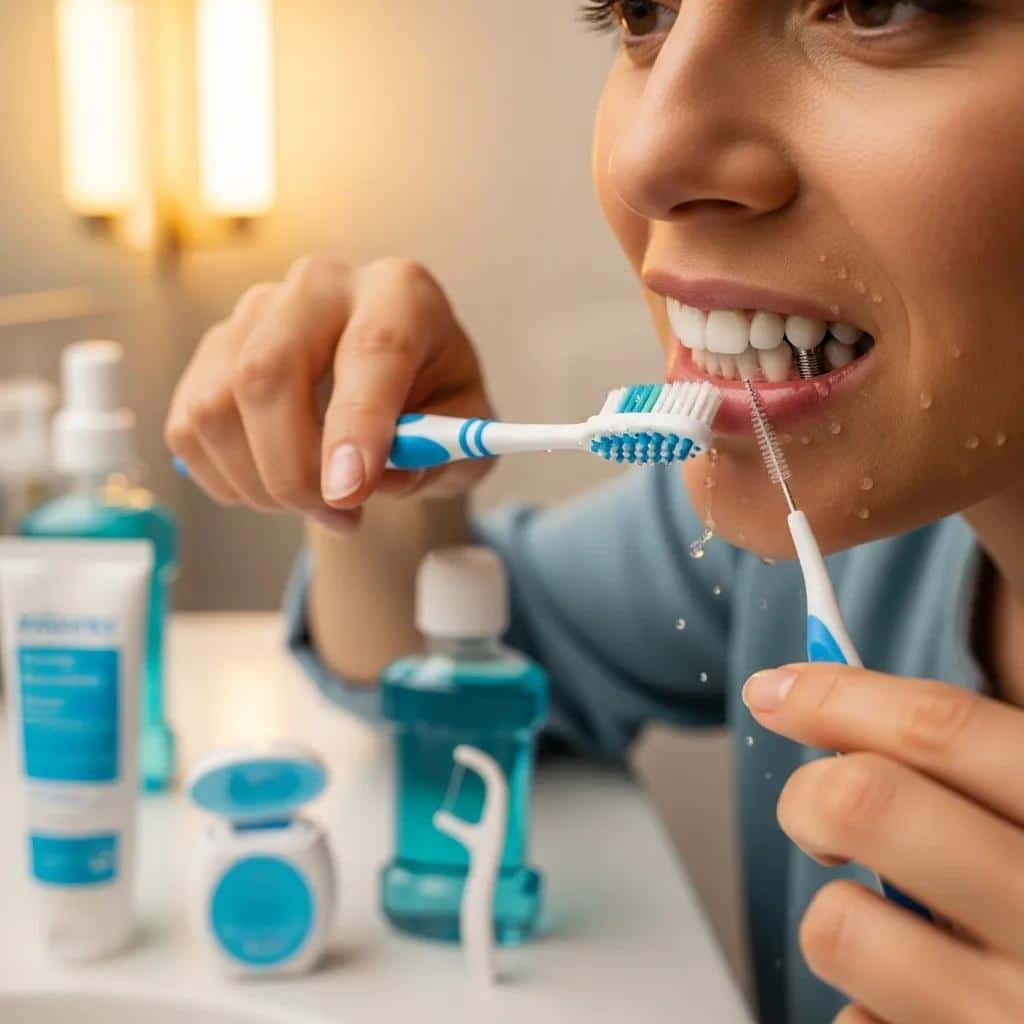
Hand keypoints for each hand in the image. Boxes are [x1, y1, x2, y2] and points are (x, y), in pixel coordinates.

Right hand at [165, 256, 494, 530]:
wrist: (400, 388)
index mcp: (400, 292)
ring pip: (218, 404)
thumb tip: (373, 480)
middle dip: (293, 467)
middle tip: (339, 515)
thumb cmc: (436, 406)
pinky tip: (274, 489)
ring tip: (316, 506)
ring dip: (260, 483)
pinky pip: (190, 424)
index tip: (352, 492)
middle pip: (269, 370)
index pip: (373, 348)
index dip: (358, 425)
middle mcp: (320, 285)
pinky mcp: (214, 350)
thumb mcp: (466, 438)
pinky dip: (226, 479)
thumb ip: (438, 458)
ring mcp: (256, 312)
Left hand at [742, 663, 1023, 1023]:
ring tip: (895, 934)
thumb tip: (820, 705)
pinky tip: (918, 1004)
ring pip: (836, 924)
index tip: (772, 691)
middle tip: (814, 815)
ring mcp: (1011, 1014)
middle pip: (862, 801)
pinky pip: (855, 1021)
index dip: (836, 696)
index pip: (941, 729)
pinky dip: (867, 1006)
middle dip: (807, 796)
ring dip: (842, 919)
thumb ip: (966, 780)